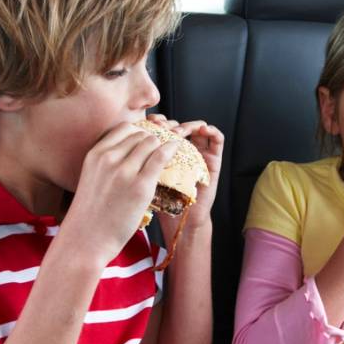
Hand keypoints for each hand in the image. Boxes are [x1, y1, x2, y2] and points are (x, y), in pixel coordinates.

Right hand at [65, 122, 178, 263]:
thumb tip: (131, 153)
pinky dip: (171, 151)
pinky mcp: (140, 187)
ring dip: (162, 146)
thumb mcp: (91, 178)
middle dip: (152, 141)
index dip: (139, 133)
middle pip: (140, 135)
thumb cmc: (90, 214)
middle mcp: (109, 158)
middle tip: (160, 151)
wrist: (85, 240)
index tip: (146, 144)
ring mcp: (125, 172)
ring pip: (152, 143)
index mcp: (95, 154)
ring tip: (168, 154)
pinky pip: (161, 157)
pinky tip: (176, 150)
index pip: (124, 128)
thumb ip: (106, 162)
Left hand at [144, 114, 223, 231]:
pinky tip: (204, 129)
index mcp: (164, 151)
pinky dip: (212, 132)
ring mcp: (199, 153)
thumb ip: (141, 160)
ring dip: (188, 125)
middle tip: (162, 127)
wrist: (181, 220)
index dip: (155, 122)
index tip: (147, 124)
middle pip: (178, 125)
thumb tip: (125, 142)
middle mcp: (182, 150)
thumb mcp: (146, 177)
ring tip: (179, 131)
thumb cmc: (161, 202)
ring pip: (196, 128)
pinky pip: (217, 141)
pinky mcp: (214, 160)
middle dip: (170, 123)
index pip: (162, 127)